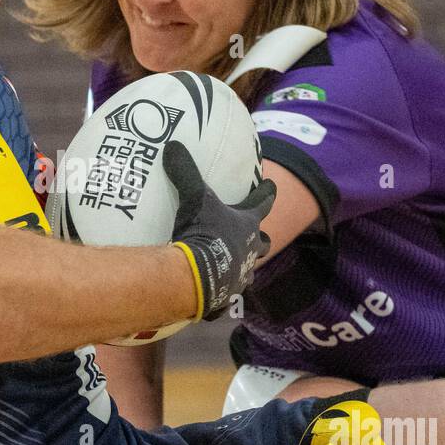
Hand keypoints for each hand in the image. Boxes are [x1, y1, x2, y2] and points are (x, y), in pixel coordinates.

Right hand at [164, 141, 275, 319]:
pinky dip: (218, 296)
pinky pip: (223, 299)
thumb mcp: (194, 199)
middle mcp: (249, 252)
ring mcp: (239, 279)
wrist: (194, 278)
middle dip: (262, 239)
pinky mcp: (224, 300)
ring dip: (243, 268)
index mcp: (246, 226)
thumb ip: (184, 171)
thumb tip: (172, 145)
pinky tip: (210, 296)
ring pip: (248, 273)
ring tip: (232, 266)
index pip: (262, 204)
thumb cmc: (202, 234)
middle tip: (259, 236)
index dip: (267, 193)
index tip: (272, 185)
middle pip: (264, 244)